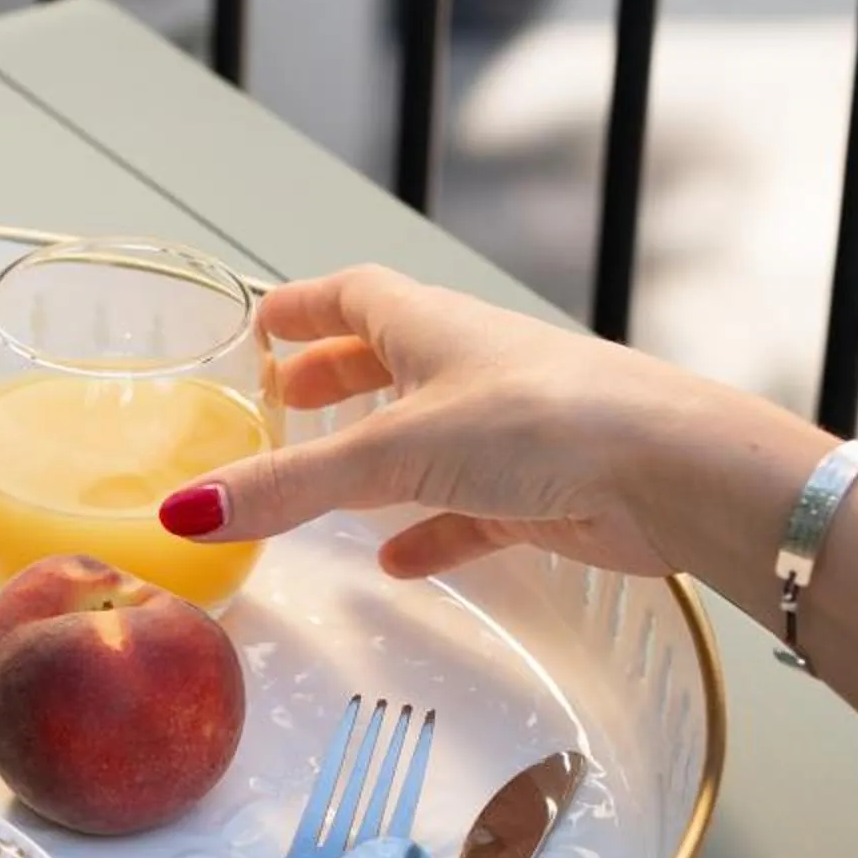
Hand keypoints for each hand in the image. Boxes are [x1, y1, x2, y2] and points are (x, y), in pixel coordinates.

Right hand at [158, 265, 801, 581]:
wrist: (670, 472)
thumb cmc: (544, 423)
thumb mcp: (395, 451)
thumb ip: (292, 486)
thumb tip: (187, 510)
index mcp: (431, 327)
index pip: (353, 295)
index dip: (304, 306)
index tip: (260, 320)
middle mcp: (469, 367)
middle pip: (388, 362)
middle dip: (334, 379)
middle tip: (284, 399)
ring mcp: (508, 431)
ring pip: (426, 438)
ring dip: (377, 459)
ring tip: (326, 488)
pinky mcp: (542, 492)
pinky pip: (468, 510)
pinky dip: (428, 530)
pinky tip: (398, 562)